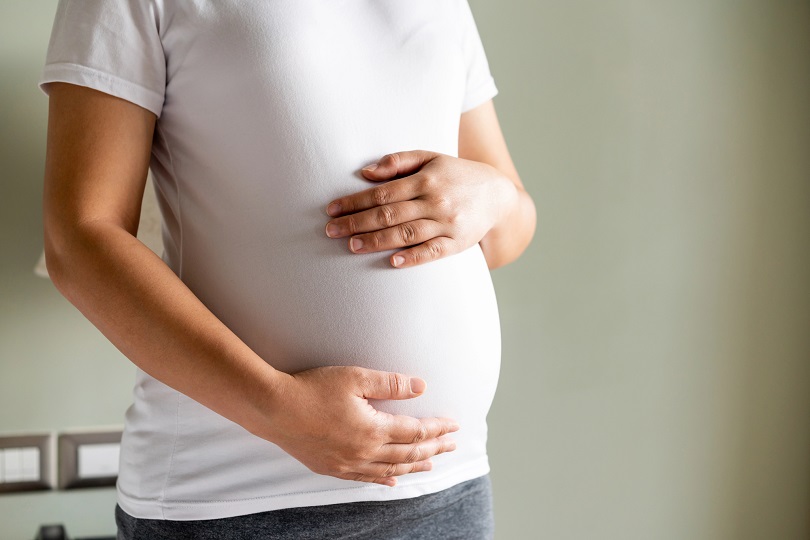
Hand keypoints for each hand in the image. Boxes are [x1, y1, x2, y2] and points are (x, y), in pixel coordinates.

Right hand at [260, 366, 459, 486]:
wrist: (273, 408)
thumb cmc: (312, 388)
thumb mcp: (355, 377)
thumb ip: (390, 384)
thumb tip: (421, 387)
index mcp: (373, 429)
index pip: (416, 432)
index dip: (437, 429)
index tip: (453, 426)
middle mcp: (364, 452)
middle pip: (408, 454)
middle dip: (433, 449)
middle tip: (452, 445)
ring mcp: (347, 463)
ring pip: (390, 469)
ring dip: (414, 467)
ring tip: (431, 465)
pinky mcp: (331, 468)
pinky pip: (365, 478)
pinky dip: (384, 478)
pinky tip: (393, 480)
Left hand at [324, 150, 517, 267]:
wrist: (499, 196)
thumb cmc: (457, 175)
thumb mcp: (431, 158)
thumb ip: (398, 162)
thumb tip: (365, 173)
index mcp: (426, 179)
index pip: (382, 192)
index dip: (355, 201)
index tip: (331, 209)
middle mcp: (436, 201)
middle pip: (389, 214)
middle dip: (357, 222)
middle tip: (331, 231)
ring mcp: (447, 224)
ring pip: (406, 234)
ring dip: (376, 241)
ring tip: (351, 245)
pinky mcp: (457, 243)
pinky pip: (432, 253)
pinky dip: (413, 258)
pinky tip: (393, 263)